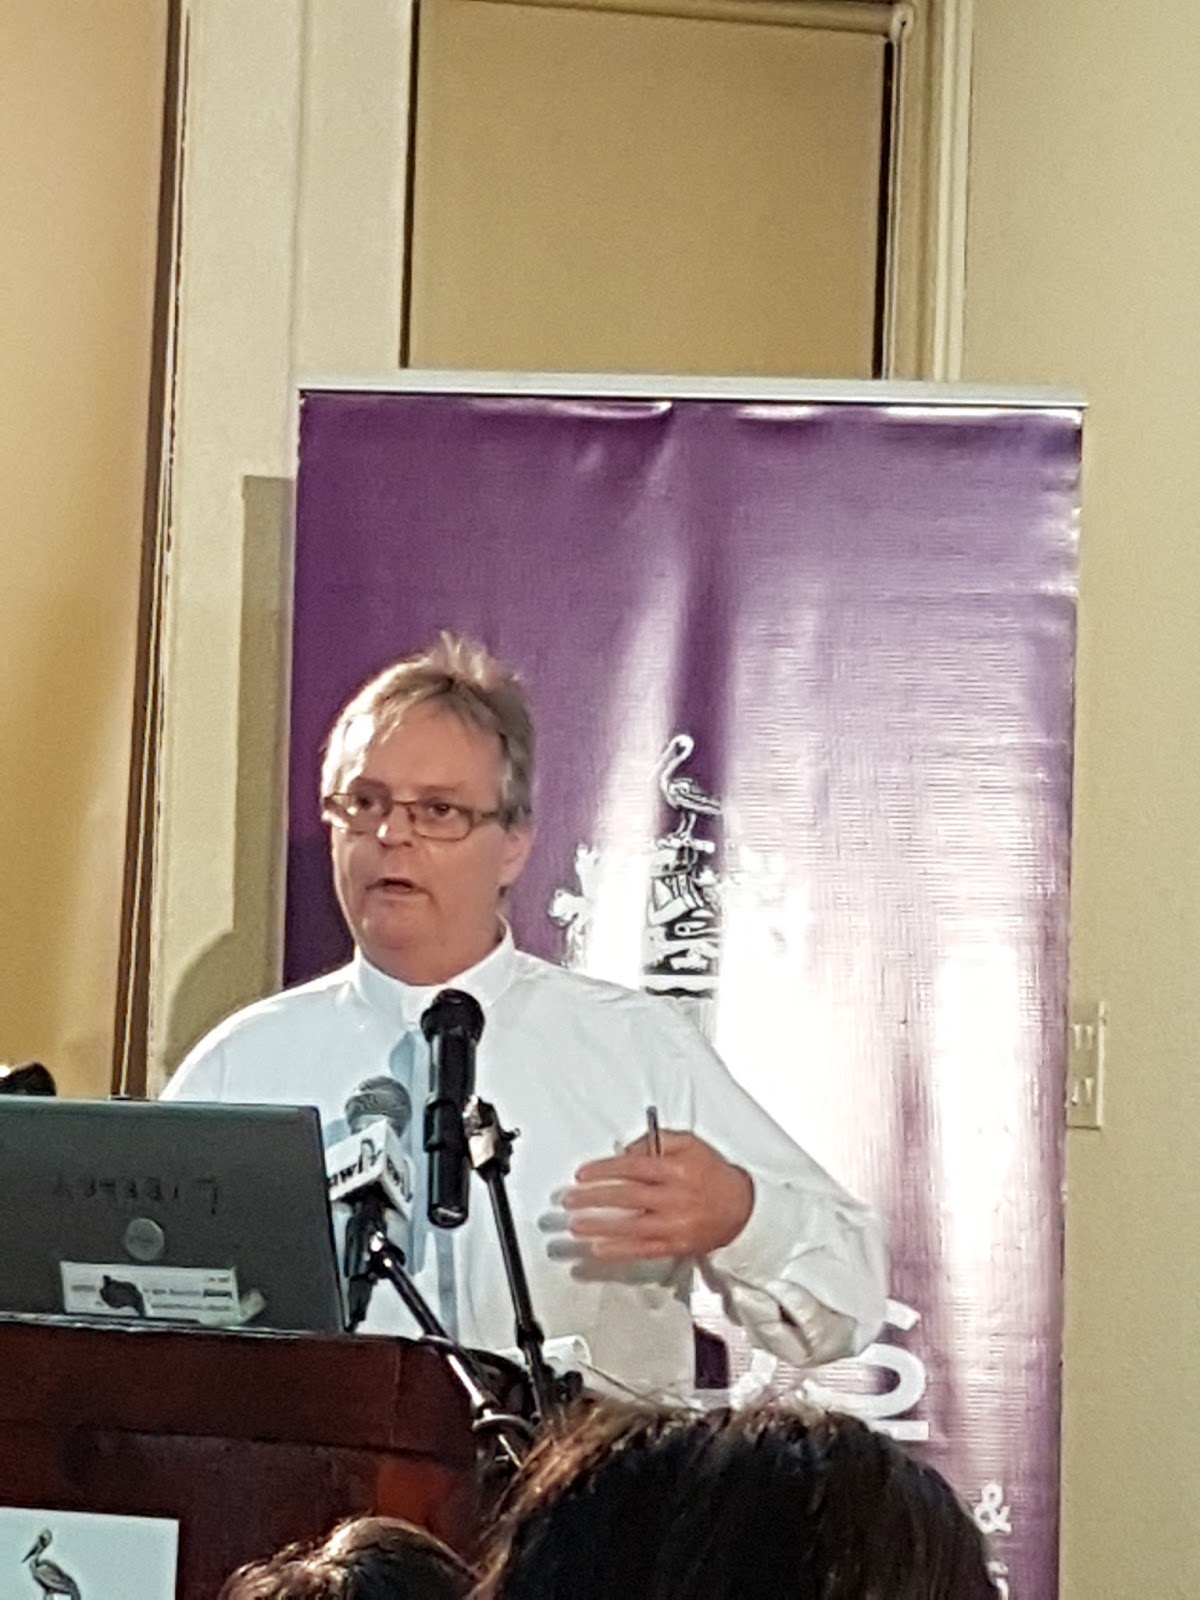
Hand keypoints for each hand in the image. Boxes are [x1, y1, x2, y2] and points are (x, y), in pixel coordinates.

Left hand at [563, 1130, 753, 1260]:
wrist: (742, 1208)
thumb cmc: (712, 1173)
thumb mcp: (690, 1144)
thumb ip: (657, 1141)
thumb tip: (625, 1150)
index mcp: (676, 1169)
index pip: (632, 1167)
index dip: (603, 1170)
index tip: (581, 1175)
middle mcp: (674, 1197)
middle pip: (626, 1197)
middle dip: (593, 1198)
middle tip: (569, 1200)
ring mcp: (675, 1224)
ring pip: (631, 1227)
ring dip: (599, 1227)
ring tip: (575, 1226)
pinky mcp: (676, 1245)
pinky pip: (643, 1249)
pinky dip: (618, 1250)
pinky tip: (598, 1249)